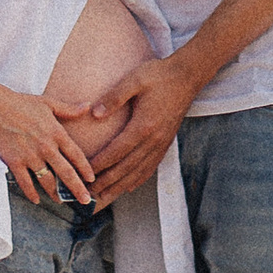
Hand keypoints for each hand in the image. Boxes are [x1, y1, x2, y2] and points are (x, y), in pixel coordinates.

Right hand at [0, 81, 98, 206]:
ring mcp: (30, 156)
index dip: (85, 169)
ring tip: (61, 200)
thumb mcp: (49, 103)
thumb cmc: (23, 103)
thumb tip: (88, 106)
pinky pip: (25, 182)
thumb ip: (68, 109)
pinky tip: (36, 200)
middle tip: (86, 200)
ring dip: (55, 193)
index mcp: (56, 133)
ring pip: (47, 181)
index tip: (91, 179)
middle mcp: (46, 147)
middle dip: (77, 189)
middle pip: (66, 173)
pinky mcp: (15, 162)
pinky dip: (31, 193)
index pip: (76, 155)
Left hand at [84, 50, 199, 202]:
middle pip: (127, 168)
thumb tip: (95, 113)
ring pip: (138, 172)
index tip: (85, 174)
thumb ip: (114, 97)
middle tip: (90, 194)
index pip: (117, 151)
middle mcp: (153, 140)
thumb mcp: (134, 79)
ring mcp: (161, 144)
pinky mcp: (166, 143)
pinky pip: (150, 167)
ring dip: (121, 186)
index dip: (100, 165)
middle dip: (107, 182)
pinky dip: (138, 179)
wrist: (187, 77)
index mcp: (143, 125)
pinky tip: (129, 186)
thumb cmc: (159, 76)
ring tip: (105, 196)